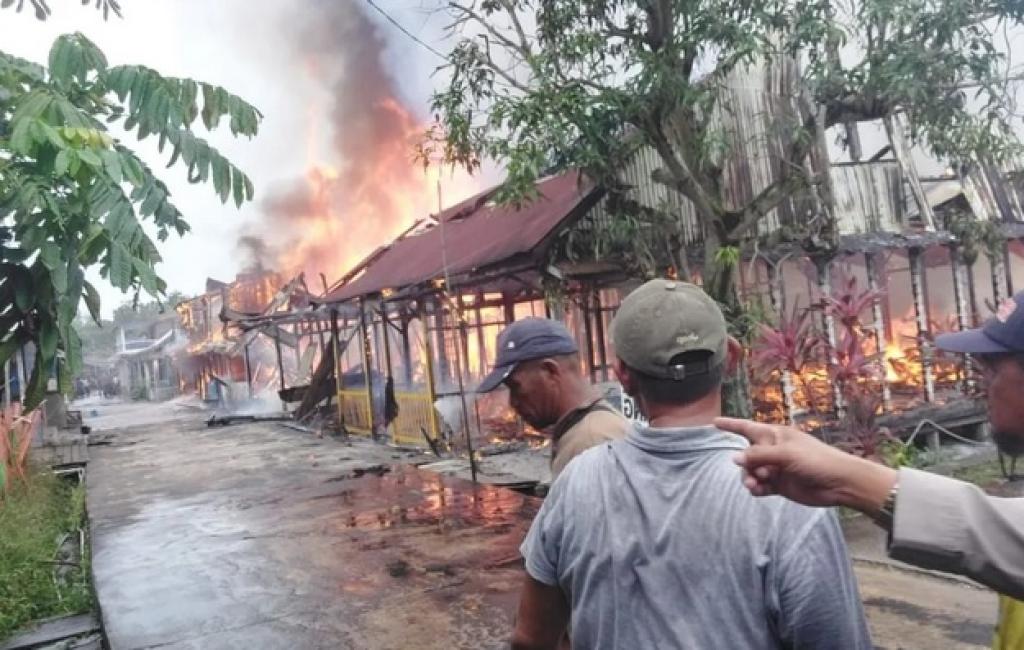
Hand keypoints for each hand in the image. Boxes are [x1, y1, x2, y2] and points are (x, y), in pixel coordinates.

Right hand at [714, 417, 896, 515]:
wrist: (838, 483)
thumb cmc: (816, 460)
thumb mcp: (785, 453)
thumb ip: (758, 455)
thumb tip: (734, 458)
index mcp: (775, 435)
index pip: (747, 428)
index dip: (731, 425)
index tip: (714, 422)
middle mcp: (774, 451)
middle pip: (746, 454)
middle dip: (745, 463)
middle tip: (758, 472)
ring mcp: (776, 468)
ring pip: (751, 472)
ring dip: (749, 478)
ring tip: (756, 484)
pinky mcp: (779, 485)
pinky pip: (760, 486)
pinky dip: (757, 489)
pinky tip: (760, 491)